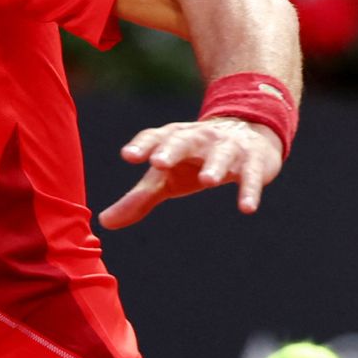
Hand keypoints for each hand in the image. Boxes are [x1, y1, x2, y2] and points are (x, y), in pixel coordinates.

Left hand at [98, 117, 284, 228]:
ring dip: (214, 166)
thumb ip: (138, 198)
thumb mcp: (165, 178)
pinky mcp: (253, 162)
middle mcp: (199, 138)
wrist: (246, 134)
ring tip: (208, 181)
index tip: (128, 156)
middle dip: (172, 149)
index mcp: (172, 138)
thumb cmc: (193, 161)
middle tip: (158, 162)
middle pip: (183, 140)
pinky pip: (251, 176)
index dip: (141, 145)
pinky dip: (249, 190)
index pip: (153, 137)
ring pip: (220, 155)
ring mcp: (227, 147)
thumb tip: (104, 222)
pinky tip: (247, 208)